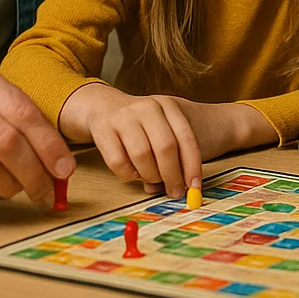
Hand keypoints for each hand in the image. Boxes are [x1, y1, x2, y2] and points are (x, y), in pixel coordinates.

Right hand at [65, 85, 204, 197]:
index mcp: (167, 105)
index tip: (195, 186)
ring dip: (150, 175)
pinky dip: (129, 175)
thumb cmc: (140, 123)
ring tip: (152, 179)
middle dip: (172, 176)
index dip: (192, 165)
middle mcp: (147, 108)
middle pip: (165, 147)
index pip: (186, 138)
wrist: (104, 106)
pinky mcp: (103, 129)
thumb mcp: (161, 127)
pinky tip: (133, 174)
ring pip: (142, 155)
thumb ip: (174, 151)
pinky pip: (118, 162)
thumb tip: (185, 185)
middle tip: (174, 192)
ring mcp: (124, 117)